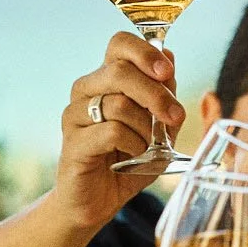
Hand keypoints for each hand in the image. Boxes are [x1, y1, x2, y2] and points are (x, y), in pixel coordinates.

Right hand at [56, 32, 186, 230]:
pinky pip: (111, 131)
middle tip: (175, 117)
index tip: (167, 73)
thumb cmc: (128, 163)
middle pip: (120, 70)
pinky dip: (133, 144)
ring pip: (118, 103)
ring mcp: (75, 115)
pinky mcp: (73, 141)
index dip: (146, 52)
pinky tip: (134, 156)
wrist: (98, 202)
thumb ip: (166, 96)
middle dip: (156, 94)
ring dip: (145, 128)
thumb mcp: (160, 130)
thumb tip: (170, 55)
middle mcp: (86, 91)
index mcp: (106, 79)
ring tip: (148, 147)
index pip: (119, 43)